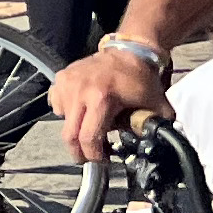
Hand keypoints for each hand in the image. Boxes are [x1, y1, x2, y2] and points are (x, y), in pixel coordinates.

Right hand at [49, 43, 169, 160]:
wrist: (129, 52)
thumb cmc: (141, 79)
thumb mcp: (154, 106)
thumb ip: (153, 128)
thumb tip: (155, 147)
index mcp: (101, 99)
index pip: (88, 137)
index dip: (94, 155)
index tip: (102, 160)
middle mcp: (79, 91)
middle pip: (69, 134)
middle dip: (79, 151)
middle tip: (90, 156)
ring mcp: (67, 84)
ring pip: (64, 121)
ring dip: (76, 130)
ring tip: (92, 128)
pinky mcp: (60, 78)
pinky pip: (58, 105)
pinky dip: (67, 113)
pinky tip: (82, 109)